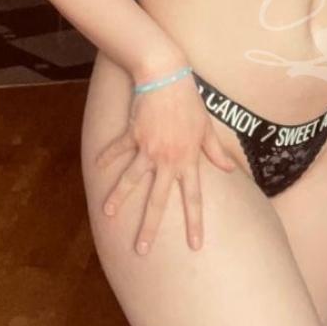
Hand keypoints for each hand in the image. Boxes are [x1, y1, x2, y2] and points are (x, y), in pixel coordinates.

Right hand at [93, 75, 237, 255]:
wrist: (167, 75)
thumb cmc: (189, 101)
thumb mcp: (206, 127)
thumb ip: (215, 151)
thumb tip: (229, 169)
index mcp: (188, 159)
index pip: (193, 197)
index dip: (195, 222)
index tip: (194, 245)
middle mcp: (167, 159)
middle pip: (157, 200)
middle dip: (149, 227)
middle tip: (141, 250)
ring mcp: (148, 148)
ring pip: (131, 180)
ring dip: (118, 198)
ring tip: (107, 213)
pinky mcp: (133, 135)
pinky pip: (118, 150)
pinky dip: (106, 157)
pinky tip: (97, 167)